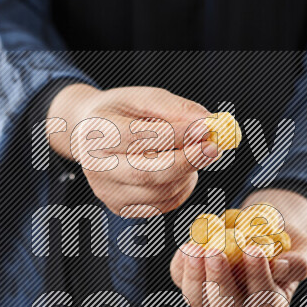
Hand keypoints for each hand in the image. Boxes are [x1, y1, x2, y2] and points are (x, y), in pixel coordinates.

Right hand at [47, 84, 218, 215]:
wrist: (93, 135)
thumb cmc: (122, 113)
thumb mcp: (143, 99)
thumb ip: (174, 109)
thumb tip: (207, 123)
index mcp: (95, 133)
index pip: (137, 137)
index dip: (174, 134)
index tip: (205, 127)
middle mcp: (95, 167)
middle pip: (145, 173)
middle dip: (185, 162)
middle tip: (212, 148)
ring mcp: (107, 192)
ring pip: (158, 192)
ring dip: (186, 174)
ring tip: (196, 154)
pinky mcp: (120, 207)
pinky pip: (161, 205)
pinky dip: (181, 188)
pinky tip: (183, 171)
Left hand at [170, 191, 306, 306]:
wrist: (263, 232)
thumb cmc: (289, 245)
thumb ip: (299, 264)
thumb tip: (278, 268)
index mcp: (270, 306)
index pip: (263, 299)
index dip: (257, 275)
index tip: (253, 248)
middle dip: (218, 280)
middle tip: (216, 250)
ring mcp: (214, 300)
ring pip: (198, 299)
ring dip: (194, 275)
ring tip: (195, 247)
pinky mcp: (194, 284)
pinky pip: (181, 280)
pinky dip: (181, 265)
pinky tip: (188, 245)